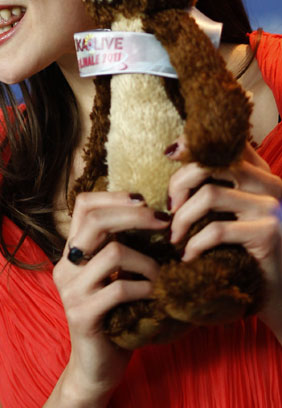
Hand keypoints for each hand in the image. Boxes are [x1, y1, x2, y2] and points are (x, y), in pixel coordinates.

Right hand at [52, 191, 169, 404]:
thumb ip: (118, 245)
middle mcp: (65, 266)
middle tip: (164, 222)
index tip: (144, 200)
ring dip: (147, 261)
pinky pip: (120, 289)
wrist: (96, 366)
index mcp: (72, 251)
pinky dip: (145, 288)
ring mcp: (71, 291)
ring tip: (162, 273)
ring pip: (113, 254)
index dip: (113, 195)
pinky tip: (155, 294)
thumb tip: (153, 212)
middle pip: (96, 221)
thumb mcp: (113, 274)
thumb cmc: (114, 314)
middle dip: (134, 216)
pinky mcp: (83, 315)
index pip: (83, 205)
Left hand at [167, 141, 281, 340]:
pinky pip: (218, 230)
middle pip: (213, 164)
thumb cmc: (249, 254)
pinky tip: (188, 256)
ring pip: (210, 195)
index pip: (228, 144)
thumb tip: (175, 154)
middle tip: (168, 208)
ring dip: (182, 217)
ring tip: (174, 237)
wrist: (280, 296)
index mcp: (262, 175)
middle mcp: (271, 185)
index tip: (169, 154)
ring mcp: (272, 209)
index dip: (196, 143)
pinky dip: (195, 243)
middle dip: (180, 182)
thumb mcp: (235, 215)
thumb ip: (218, 186)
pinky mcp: (269, 235)